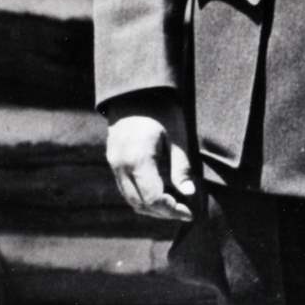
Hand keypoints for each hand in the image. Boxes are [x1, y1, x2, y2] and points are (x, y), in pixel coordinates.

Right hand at [105, 97, 196, 220]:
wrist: (135, 90)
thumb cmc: (162, 110)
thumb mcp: (178, 136)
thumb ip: (182, 167)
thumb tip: (189, 194)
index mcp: (138, 159)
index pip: (153, 198)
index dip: (172, 210)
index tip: (191, 212)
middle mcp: (120, 165)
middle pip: (140, 204)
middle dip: (164, 213)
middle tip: (186, 212)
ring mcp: (114, 164)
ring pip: (131, 200)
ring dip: (152, 208)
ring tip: (175, 206)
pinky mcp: (113, 161)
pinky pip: (126, 189)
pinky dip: (142, 197)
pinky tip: (161, 193)